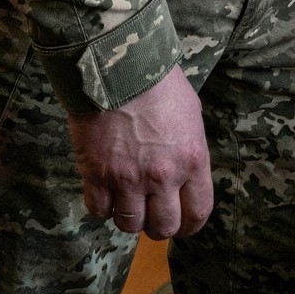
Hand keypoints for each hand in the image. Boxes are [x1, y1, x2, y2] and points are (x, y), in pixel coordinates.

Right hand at [67, 64, 213, 238]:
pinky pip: (99, 210)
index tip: (182, 224)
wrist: (119, 66)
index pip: (198, 213)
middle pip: (163, 227)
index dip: (190, 225)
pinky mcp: (96, 174)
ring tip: (126, 201)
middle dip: (158, 225)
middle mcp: (162, 176)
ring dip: (129, 217)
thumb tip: (186, 173)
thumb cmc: (158, 83)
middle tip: (151, 214)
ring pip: (130, 224)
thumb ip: (189, 151)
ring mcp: (127, 178)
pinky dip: (102, 207)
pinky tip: (105, 192)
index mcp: (192, 160)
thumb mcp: (191, 115)